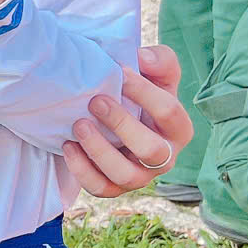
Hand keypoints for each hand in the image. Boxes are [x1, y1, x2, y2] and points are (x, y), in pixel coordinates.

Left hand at [61, 41, 193, 201]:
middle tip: (95, 101)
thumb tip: (144, 58)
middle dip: (122, 125)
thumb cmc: (137, 94)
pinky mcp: (115, 188)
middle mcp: (165, 157)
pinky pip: (100, 188)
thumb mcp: (154, 74)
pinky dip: (82, 169)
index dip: (144, 92)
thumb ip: (159, 60)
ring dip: (99, 150)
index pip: (169, 112)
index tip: (120, 71)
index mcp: (178, 128)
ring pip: (125, 175)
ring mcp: (141, 177)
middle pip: (151, 150)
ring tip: (79, 124)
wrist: (113, 118)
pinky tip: (68, 145)